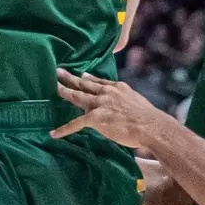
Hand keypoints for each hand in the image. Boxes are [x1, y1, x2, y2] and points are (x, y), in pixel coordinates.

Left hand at [52, 69, 170, 149]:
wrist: (151, 126)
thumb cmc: (148, 118)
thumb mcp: (136, 101)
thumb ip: (125, 99)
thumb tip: (123, 104)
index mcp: (117, 88)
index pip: (99, 82)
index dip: (88, 78)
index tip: (82, 74)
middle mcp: (106, 92)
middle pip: (84, 84)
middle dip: (70, 78)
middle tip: (58, 71)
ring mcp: (100, 104)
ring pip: (77, 96)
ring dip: (64, 91)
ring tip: (55, 88)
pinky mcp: (95, 117)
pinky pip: (76, 123)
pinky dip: (64, 129)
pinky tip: (54, 133)